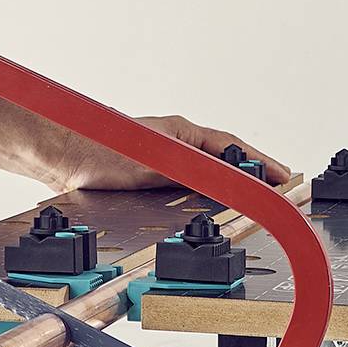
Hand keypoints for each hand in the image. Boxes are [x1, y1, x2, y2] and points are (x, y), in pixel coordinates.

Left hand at [54, 116, 292, 191]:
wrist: (62, 157)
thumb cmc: (100, 149)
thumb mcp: (156, 161)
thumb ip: (193, 172)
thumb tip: (227, 182)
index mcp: (184, 132)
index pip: (234, 148)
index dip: (261, 164)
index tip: (285, 178)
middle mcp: (176, 144)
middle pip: (223, 163)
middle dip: (251, 178)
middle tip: (277, 195)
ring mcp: (162, 161)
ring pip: (205, 178)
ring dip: (227, 191)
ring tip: (250, 207)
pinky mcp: (146, 179)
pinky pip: (185, 190)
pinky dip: (202, 200)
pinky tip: (204, 214)